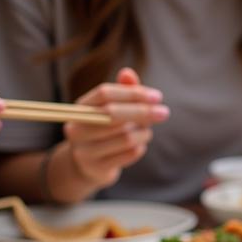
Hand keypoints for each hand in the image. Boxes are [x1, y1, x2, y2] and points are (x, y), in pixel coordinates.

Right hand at [58, 67, 168, 192]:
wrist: (90, 166)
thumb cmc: (107, 130)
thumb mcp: (113, 109)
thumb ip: (123, 91)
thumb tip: (128, 73)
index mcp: (81, 108)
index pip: (105, 93)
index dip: (133, 93)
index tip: (157, 97)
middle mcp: (77, 128)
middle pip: (113, 114)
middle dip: (142, 112)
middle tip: (164, 112)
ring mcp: (84, 150)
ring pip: (125, 137)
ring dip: (144, 133)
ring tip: (146, 132)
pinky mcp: (97, 168)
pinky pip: (130, 154)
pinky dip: (140, 147)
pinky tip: (138, 145)